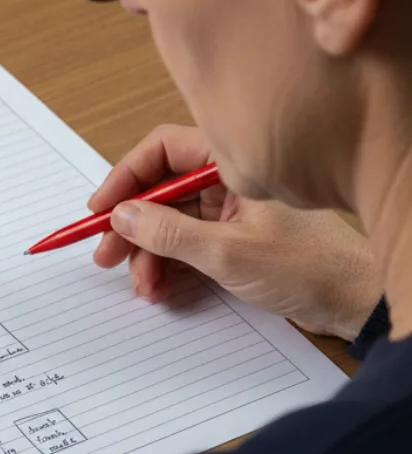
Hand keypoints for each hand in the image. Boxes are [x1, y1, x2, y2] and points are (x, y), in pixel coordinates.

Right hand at [91, 125, 380, 339]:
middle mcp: (230, 180)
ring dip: (148, 253)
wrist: (353, 303)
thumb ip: (170, 233)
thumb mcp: (228, 253)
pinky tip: (161, 287)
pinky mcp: (232, 238)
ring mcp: (231, 210)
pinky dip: (168, 264)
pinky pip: (185, 243)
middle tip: (106, 254)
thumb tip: (122, 217)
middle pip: (160, 190)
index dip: (126, 178)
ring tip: (143, 285)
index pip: (164, 151)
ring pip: (169, 222)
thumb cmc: (311, 269)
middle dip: (130, 225)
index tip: (101, 209)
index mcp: (235, 164)